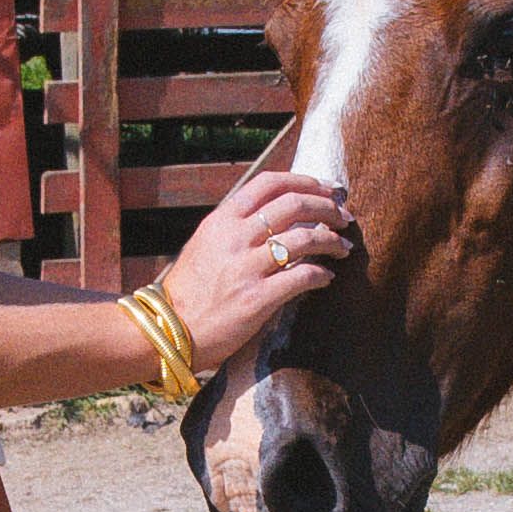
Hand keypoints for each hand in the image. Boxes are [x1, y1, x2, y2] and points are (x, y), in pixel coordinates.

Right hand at [153, 166, 350, 368]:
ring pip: (304, 239)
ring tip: (344, 247)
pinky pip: (302, 277)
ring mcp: (246, 267)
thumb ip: (236, 225)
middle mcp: (235, 237)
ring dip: (332, 241)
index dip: (305, 181)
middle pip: (294, 205)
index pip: (269, 183)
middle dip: (327, 208)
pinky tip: (327, 277)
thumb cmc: (190, 290)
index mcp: (222, 219)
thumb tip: (276, 212)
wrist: (167, 330)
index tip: (327, 190)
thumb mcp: (205, 244)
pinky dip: (321, 274)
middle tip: (344, 217)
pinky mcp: (256, 298)